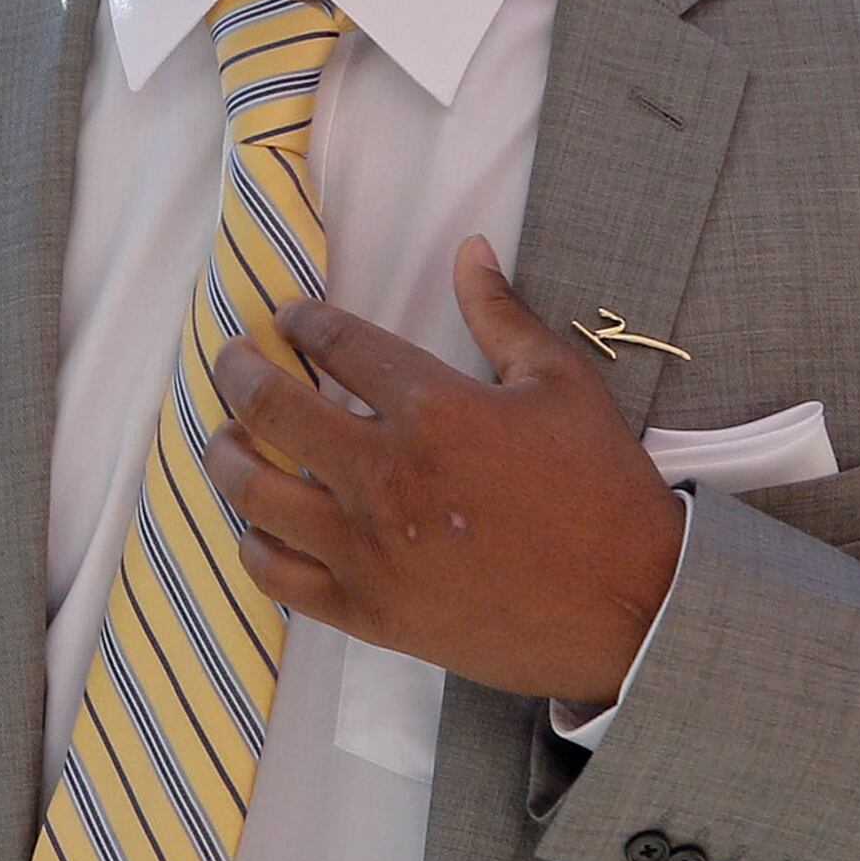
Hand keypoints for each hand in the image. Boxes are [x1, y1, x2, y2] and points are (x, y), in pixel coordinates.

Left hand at [200, 236, 685, 706]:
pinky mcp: (367, 612)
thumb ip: (502, 313)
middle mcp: (384, 476)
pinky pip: (277, 576)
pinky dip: (254, 544)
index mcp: (432, 410)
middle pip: (270, 408)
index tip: (288, 317)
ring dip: (226, 455)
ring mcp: (369, 549)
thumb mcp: (563, 384)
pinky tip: (258, 525)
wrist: (633, 609)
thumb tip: (469, 248)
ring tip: (225, 439)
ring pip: (254, 492)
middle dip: (236, 371)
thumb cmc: (602, 490)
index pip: (337, 345)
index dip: (302, 322)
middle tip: (229, 359)